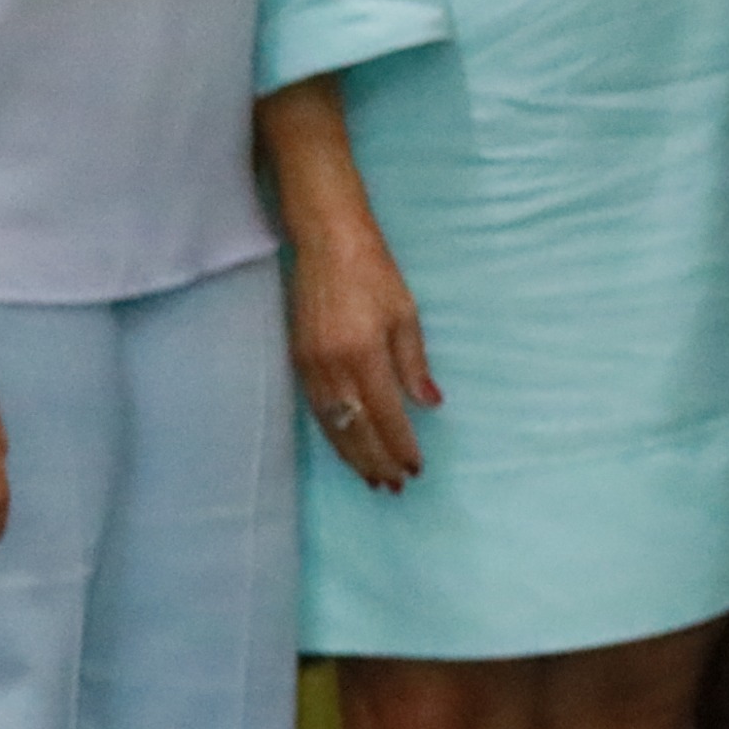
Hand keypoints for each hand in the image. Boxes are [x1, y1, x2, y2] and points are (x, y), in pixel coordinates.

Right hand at [290, 220, 437, 493]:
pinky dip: (333, 434)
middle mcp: (332, 367)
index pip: (385, 415)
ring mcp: (310, 366)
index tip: (415, 468)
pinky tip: (346, 446)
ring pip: (332, 425)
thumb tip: (430, 404)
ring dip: (352, 455)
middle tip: (393, 486)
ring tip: (372, 478)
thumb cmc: (375, 273)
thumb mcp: (405, 314)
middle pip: (355, 429)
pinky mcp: (298, 360)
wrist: (326, 242)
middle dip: (375, 461)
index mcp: (363, 354)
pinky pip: (316, 410)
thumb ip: (414, 363)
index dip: (400, 445)